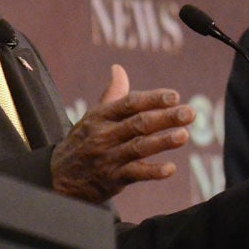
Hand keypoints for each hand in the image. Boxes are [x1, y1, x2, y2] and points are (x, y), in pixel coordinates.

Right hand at [51, 64, 194, 202]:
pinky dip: (152, 172)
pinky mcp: (112, 179)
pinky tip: (170, 169)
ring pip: (139, 147)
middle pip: (138, 124)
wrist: (58, 178)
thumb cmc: (82, 141)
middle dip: (165, 117)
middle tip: (190, 112)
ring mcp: (108, 157)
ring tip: (184, 135)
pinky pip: (135, 174)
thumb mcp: (92, 116)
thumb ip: (112, 95)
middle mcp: (104, 135)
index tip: (174, 96)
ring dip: (163, 141)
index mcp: (101, 116)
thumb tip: (118, 68)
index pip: (129, 104)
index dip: (152, 99)